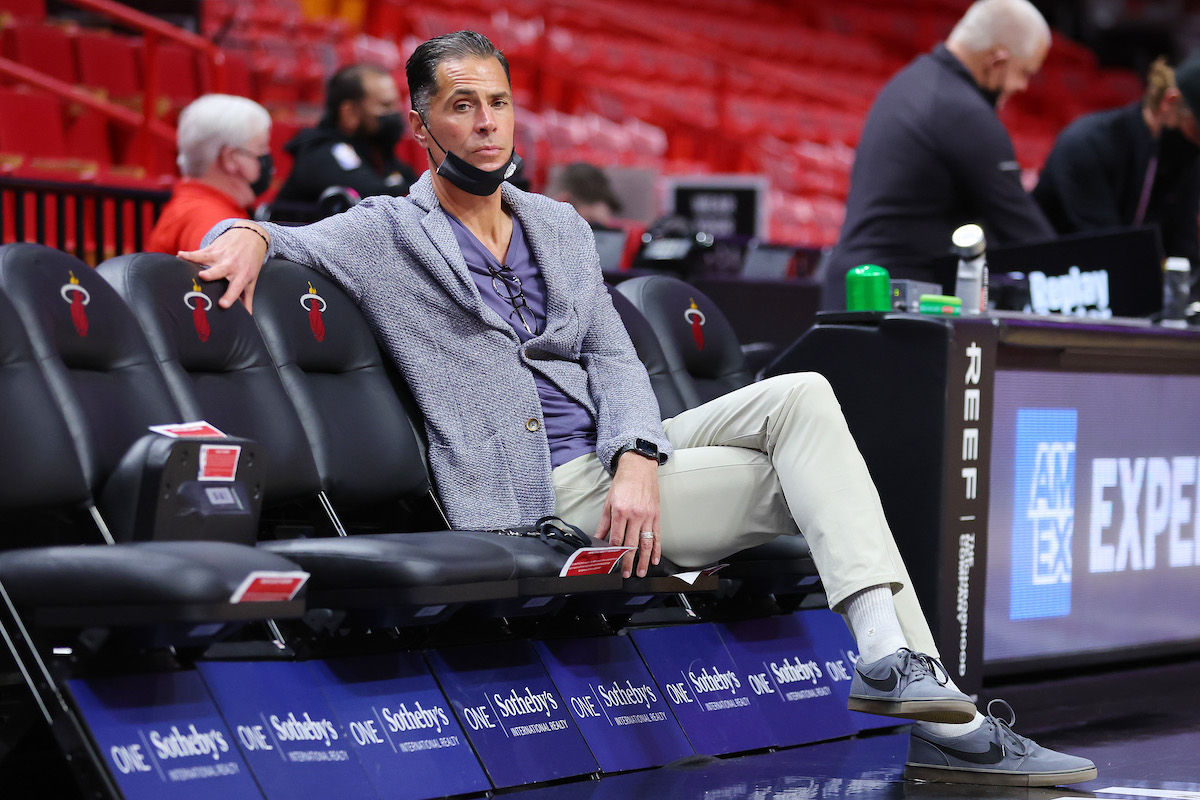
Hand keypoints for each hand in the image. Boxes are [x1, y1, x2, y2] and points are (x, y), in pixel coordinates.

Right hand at [177, 224, 268, 311]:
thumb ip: (247, 299)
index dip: (230, 296)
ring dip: (195, 260)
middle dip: (211, 273)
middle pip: (220, 271)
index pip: (236, 288)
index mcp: (242, 275)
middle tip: (203, 276)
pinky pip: (199, 252)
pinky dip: (189, 254)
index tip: (222, 305)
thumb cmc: (251, 262)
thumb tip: (247, 315)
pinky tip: (180, 255)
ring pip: (206, 259)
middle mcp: (231, 265)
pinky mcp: (213, 248)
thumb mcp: (251, 280)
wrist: (251, 236)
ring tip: (184, 261)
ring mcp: (221, 255)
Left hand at [595, 452, 659, 577]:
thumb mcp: (609, 501)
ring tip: (641, 572)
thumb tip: (598, 537)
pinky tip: (654, 559)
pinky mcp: (656, 516)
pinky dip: (656, 550)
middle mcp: (635, 515)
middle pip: (631, 544)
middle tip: (626, 574)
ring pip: (646, 543)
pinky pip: (657, 536)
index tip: (612, 562)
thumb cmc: (623, 483)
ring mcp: (647, 516)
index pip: (616, 538)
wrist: (639, 468)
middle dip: (628, 561)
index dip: (613, 552)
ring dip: (643, 560)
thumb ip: (604, 522)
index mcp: (620, 511)